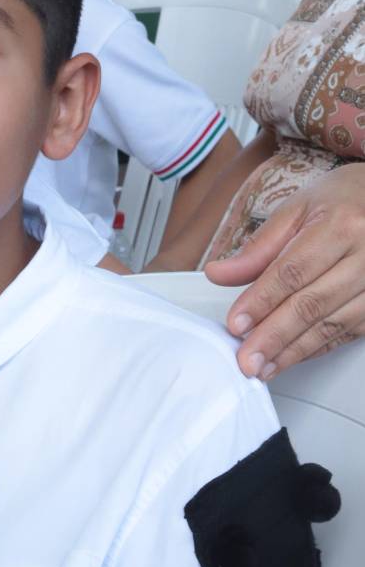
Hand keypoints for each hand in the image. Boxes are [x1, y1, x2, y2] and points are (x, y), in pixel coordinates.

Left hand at [206, 165, 364, 376]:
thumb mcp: (297, 209)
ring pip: (331, 325)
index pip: (292, 271)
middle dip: (274, 337)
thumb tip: (219, 274)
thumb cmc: (343, 200)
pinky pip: (347, 332)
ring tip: (263, 367)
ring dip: (293, 350)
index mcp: (341, 225)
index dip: (261, 301)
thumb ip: (259, 247)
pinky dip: (316, 348)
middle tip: (247, 360)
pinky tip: (291, 356)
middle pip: (312, 304)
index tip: (236, 324)